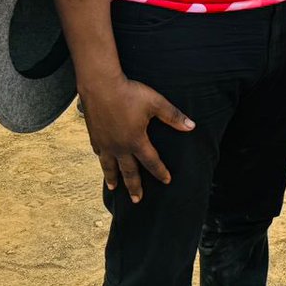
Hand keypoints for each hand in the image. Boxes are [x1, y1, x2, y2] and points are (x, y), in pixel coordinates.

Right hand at [79, 76, 194, 202]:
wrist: (100, 86)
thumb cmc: (130, 93)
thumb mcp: (155, 103)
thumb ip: (173, 116)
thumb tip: (191, 127)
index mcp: (136, 141)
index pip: (151, 161)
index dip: (160, 172)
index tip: (167, 181)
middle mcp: (119, 146)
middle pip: (128, 171)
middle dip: (134, 186)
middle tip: (137, 200)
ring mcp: (104, 142)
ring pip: (109, 166)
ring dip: (113, 178)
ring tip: (114, 189)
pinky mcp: (94, 135)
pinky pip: (99, 152)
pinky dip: (102, 160)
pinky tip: (102, 160)